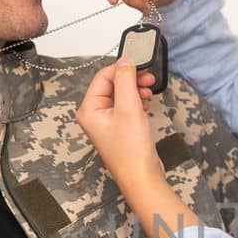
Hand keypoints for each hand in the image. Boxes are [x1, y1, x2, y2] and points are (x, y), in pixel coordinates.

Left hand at [76, 57, 159, 188]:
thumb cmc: (131, 151)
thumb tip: (124, 60)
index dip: (122, 68)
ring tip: (148, 93)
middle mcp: (95, 115)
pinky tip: (146, 104)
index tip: (141, 65)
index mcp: (89, 109)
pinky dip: (137, 101)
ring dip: (136, 90)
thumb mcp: (128, 107)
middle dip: (131, 80)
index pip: (103, 77)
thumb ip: (125, 80)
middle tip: (148, 78)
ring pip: (121, 95)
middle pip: (112, 85)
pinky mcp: (120, 128)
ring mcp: (107, 123)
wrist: (142, 177)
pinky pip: (126, 106)